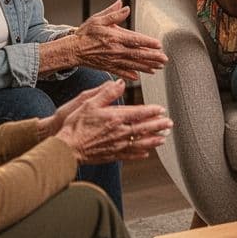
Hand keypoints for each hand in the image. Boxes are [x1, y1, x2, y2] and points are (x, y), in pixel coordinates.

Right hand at [52, 79, 172, 163]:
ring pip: (140, 143)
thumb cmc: (75, 125)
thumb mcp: (89, 102)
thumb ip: (106, 92)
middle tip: (169, 123)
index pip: (139, 113)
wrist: (66, 148)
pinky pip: (130, 155)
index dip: (152, 111)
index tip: (161, 109)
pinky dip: (140, 153)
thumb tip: (120, 82)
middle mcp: (119, 132)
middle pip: (144, 128)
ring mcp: (117, 145)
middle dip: (158, 125)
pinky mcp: (112, 155)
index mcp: (115, 117)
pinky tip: (146, 153)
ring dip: (153, 140)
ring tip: (163, 138)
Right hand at [71, 1, 167, 79]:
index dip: (148, 43)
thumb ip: (113, 14)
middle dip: (153, 57)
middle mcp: (115, 50)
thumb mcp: (98, 19)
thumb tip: (125, 7)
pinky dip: (131, 75)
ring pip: (133, 65)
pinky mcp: (108, 67)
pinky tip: (139, 76)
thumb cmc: (86, 33)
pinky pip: (122, 72)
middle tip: (165, 60)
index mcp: (115, 37)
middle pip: (138, 54)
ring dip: (146, 66)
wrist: (73, 50)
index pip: (135, 41)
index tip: (159, 45)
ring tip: (158, 68)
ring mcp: (112, 61)